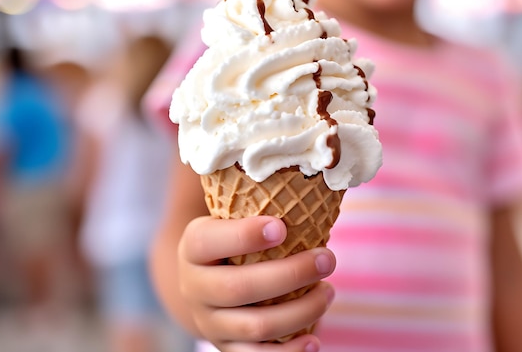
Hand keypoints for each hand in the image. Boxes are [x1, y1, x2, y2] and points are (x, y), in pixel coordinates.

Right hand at [178, 215, 335, 351]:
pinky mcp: (227, 347)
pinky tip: (315, 339)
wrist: (204, 285)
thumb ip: (253, 207)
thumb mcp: (228, 220)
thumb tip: (307, 185)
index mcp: (193, 248)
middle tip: (328, 259)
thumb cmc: (231, 243)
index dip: (244, 236)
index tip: (282, 226)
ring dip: (300, 311)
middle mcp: (194, 288)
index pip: (210, 241)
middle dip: (290, 275)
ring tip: (328, 292)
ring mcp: (210, 322)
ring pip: (256, 325)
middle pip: (240, 288)